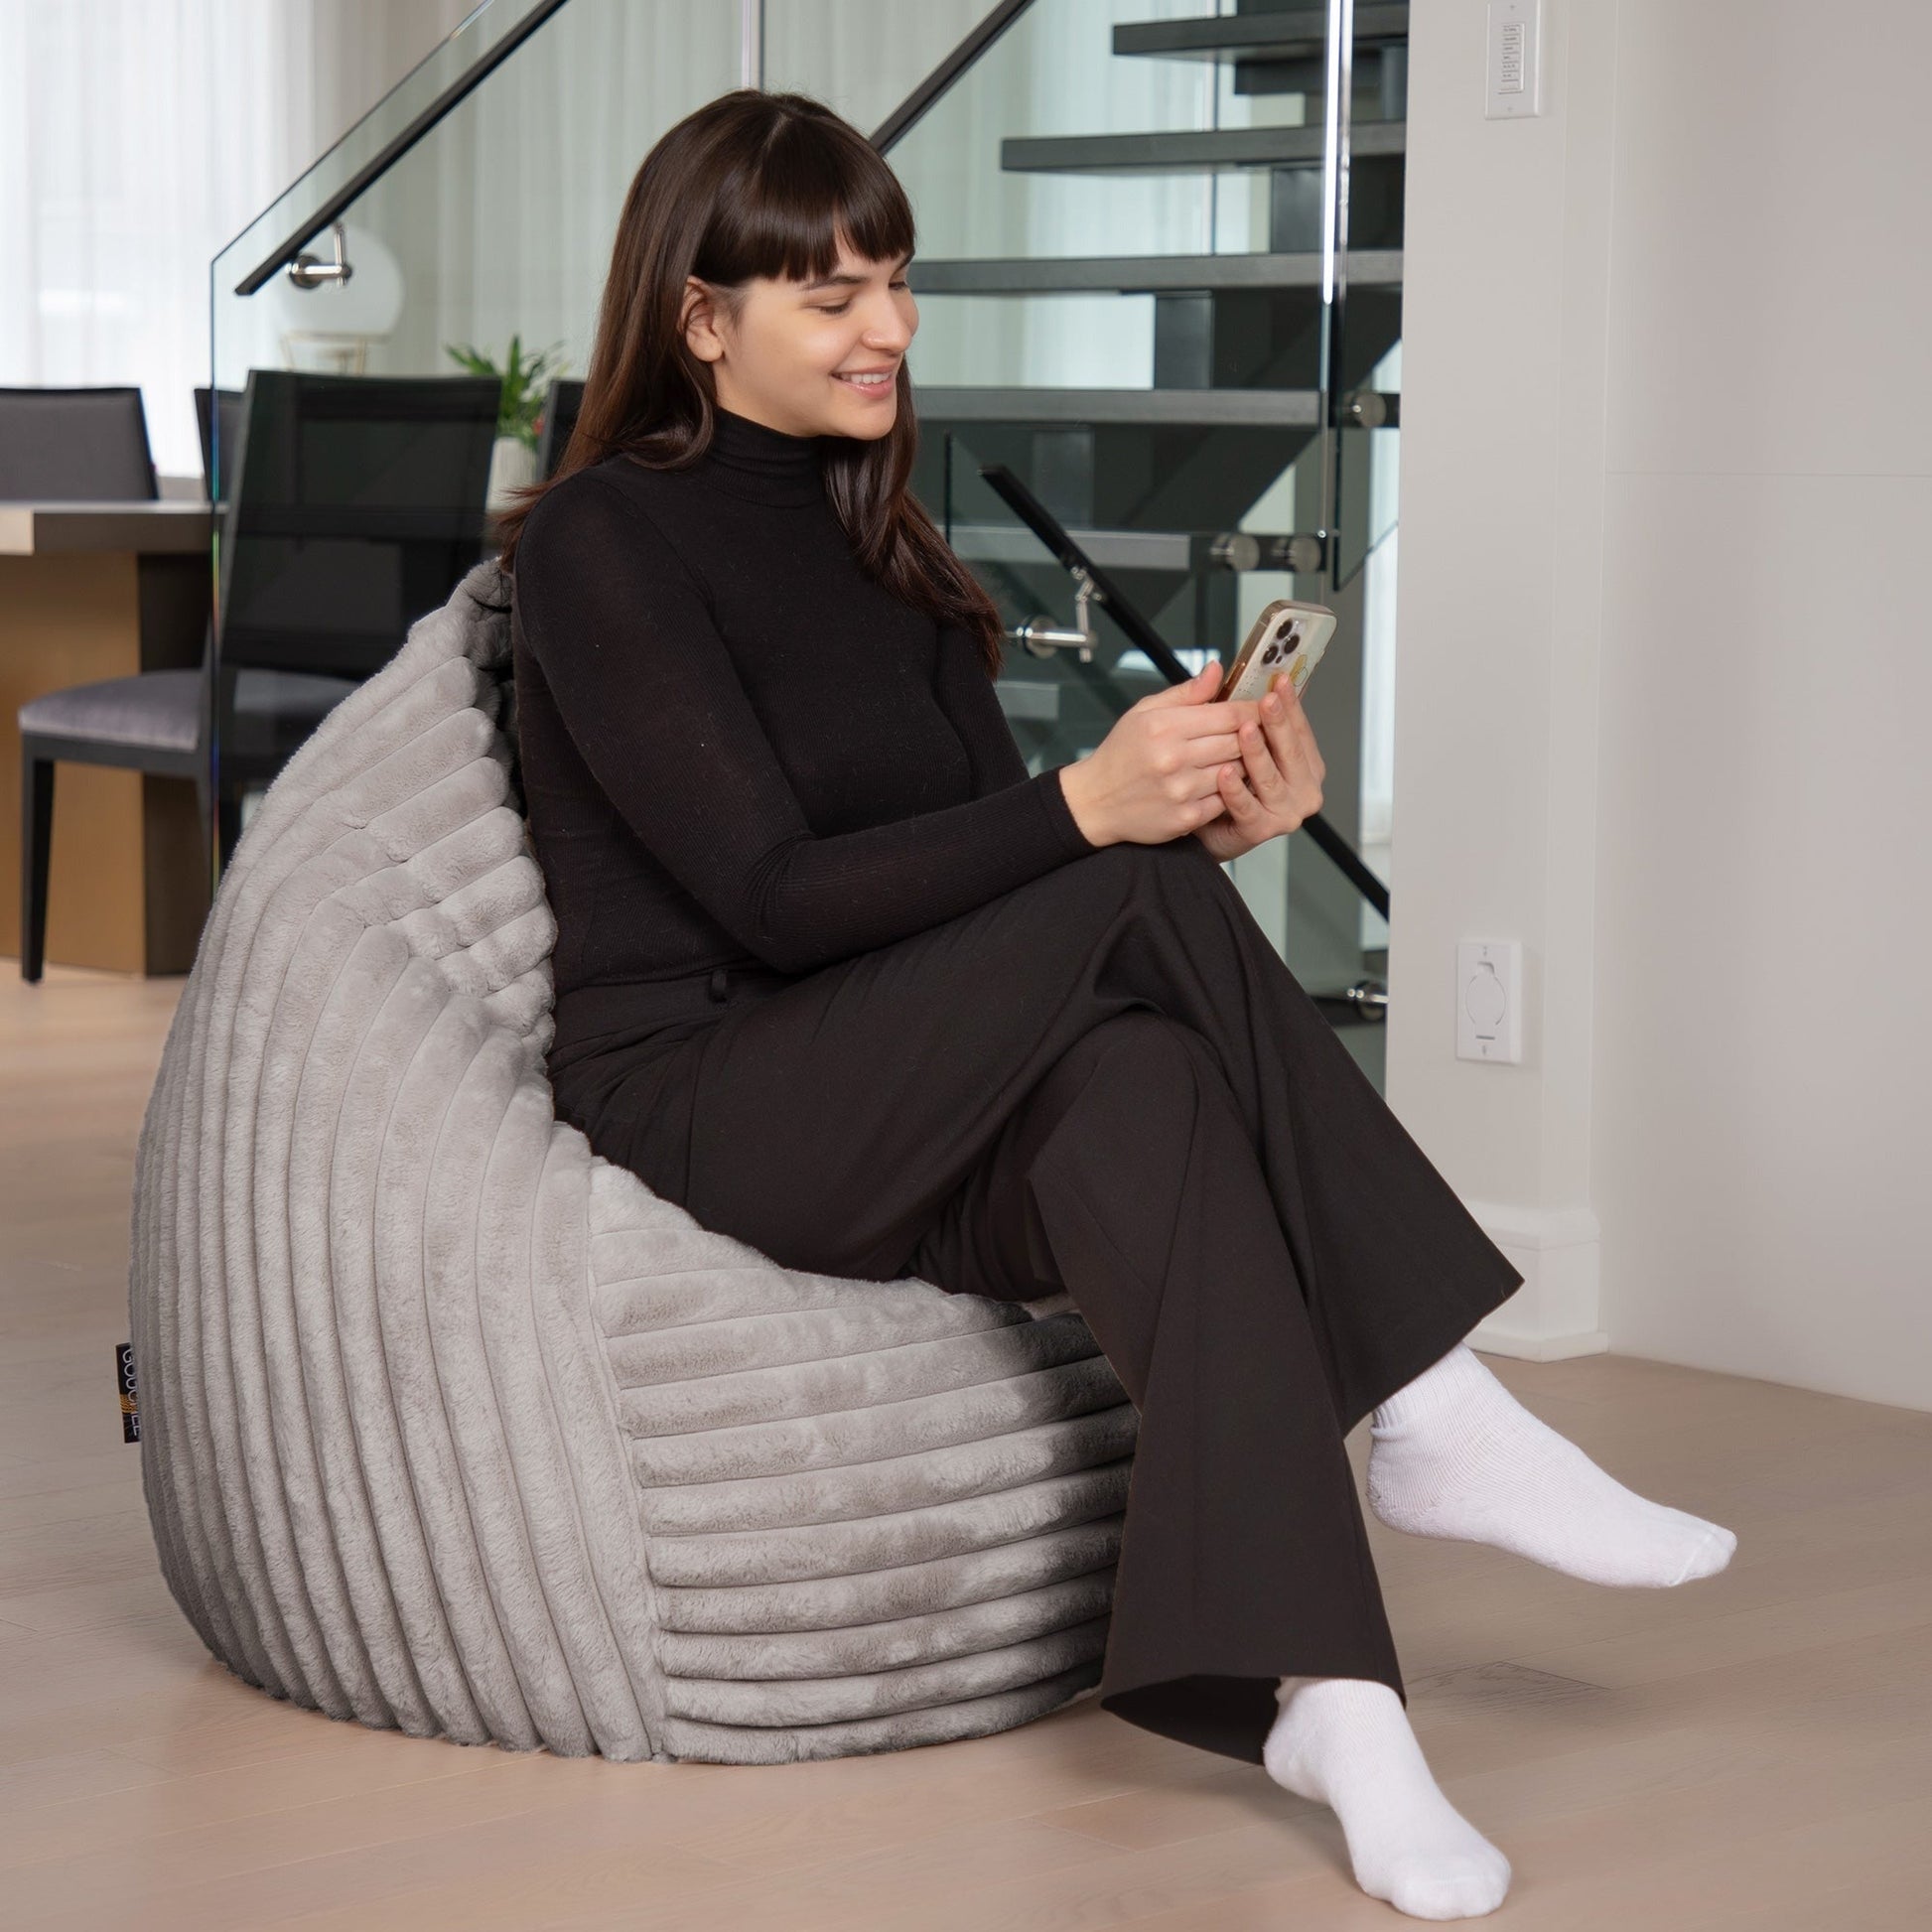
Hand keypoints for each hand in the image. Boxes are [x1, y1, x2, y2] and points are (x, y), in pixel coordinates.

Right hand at [1059, 657, 1265, 845]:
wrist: (1096, 801)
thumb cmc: (1121, 754)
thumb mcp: (1145, 712)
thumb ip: (1186, 693)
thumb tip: (1218, 670)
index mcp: (1165, 726)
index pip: (1229, 714)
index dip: (1253, 710)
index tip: (1263, 709)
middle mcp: (1173, 758)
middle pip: (1238, 743)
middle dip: (1252, 737)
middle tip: (1259, 733)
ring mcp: (1181, 790)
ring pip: (1236, 772)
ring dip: (1244, 764)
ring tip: (1240, 757)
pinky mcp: (1186, 817)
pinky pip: (1225, 800)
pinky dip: (1230, 791)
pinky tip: (1225, 783)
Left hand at [1191, 670, 1325, 862]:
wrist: (1197, 823)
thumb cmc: (1218, 780)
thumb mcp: (1221, 736)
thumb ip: (1223, 706)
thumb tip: (1216, 668)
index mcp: (1301, 761)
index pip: (1299, 728)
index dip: (1290, 704)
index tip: (1280, 681)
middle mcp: (1302, 786)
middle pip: (1291, 752)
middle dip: (1278, 724)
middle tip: (1266, 701)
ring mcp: (1286, 811)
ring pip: (1272, 779)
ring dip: (1258, 754)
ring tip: (1245, 732)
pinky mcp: (1262, 829)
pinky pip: (1249, 808)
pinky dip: (1237, 791)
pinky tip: (1225, 774)